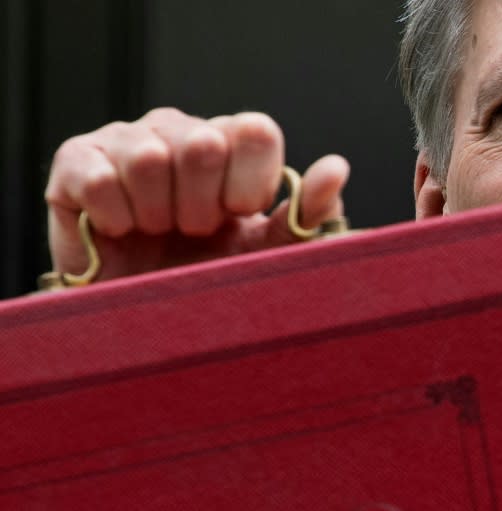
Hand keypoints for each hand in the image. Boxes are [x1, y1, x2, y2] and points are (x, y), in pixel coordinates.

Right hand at [45, 108, 348, 281]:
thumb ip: (304, 213)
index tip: (235, 217)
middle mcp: (181, 129)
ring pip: (150, 158)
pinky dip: (114, 220)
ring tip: (155, 232)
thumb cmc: (208, 275)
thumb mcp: (266, 252)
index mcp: (230, 143)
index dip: (247, 186)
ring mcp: (128, 138)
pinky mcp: (76, 159)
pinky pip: (100, 179)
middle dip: (200, 209)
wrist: (141, 312)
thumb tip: (337, 167)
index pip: (257, 131)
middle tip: (191, 232)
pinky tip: (118, 230)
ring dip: (156, 215)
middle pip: (205, 143)